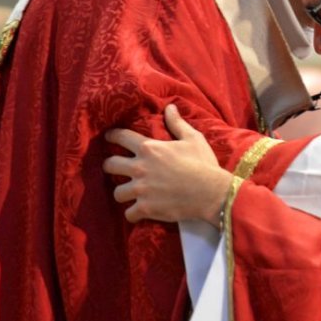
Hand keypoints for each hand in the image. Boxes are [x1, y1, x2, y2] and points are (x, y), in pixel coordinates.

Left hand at [103, 105, 233, 225]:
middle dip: (110, 166)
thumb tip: (170, 107)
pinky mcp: (146, 208)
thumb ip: (177, 123)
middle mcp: (140, 168)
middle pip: (110, 165)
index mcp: (149, 148)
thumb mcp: (193, 139)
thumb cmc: (202, 164)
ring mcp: (141, 190)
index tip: (109, 137)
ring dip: (123, 192)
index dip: (112, 136)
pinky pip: (129, 214)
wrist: (211, 193)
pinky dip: (133, 214)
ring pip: (117, 192)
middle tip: (115, 168)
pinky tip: (139, 212)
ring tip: (129, 193)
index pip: (121, 137)